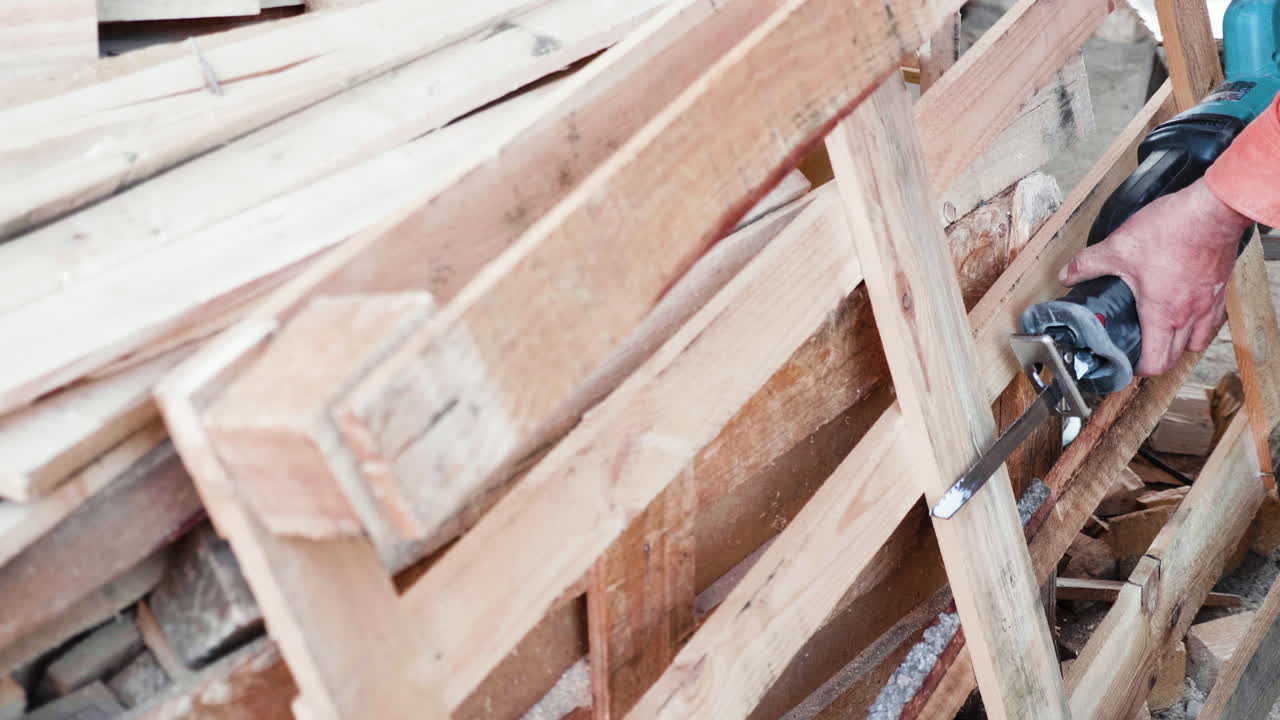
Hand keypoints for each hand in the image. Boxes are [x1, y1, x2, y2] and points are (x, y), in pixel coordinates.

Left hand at [1058, 178, 1250, 375]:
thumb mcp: (1117, 247)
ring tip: (1161, 332)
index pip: (1155, 362)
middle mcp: (1190, 315)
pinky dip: (1198, 322)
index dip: (1138, 370)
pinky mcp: (1221, 288)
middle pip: (1175, 357)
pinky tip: (1184, 307)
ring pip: (1197, 340)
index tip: (1125, 363)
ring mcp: (1209, 303)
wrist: (1212, 210)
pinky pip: (1212, 318)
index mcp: (1162, 314)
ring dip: (1180, 343)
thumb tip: (1068, 274)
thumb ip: (1088, 265)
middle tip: (1139, 349)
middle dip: (1156, 359)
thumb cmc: (1173, 230)